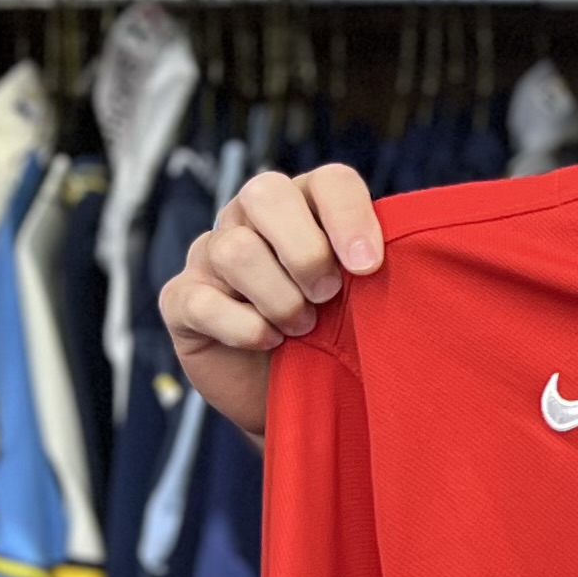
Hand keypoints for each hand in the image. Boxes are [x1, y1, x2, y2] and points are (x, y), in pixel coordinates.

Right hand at [163, 163, 380, 444]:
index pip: (328, 180)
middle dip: (305, 251)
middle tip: (329, 295)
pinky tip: (267, 342)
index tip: (368, 266)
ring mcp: (210, 254)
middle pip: (265, 193)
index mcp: (306, 205)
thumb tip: (396, 262)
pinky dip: (242, 327)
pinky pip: (202, 301)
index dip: (349, 216)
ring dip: (279, 298)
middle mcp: (251, 217)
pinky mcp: (182, 299)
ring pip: (234, 249)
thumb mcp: (363, 300)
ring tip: (302, 329)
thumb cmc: (334, 338)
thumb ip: (374, 271)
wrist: (292, 396)